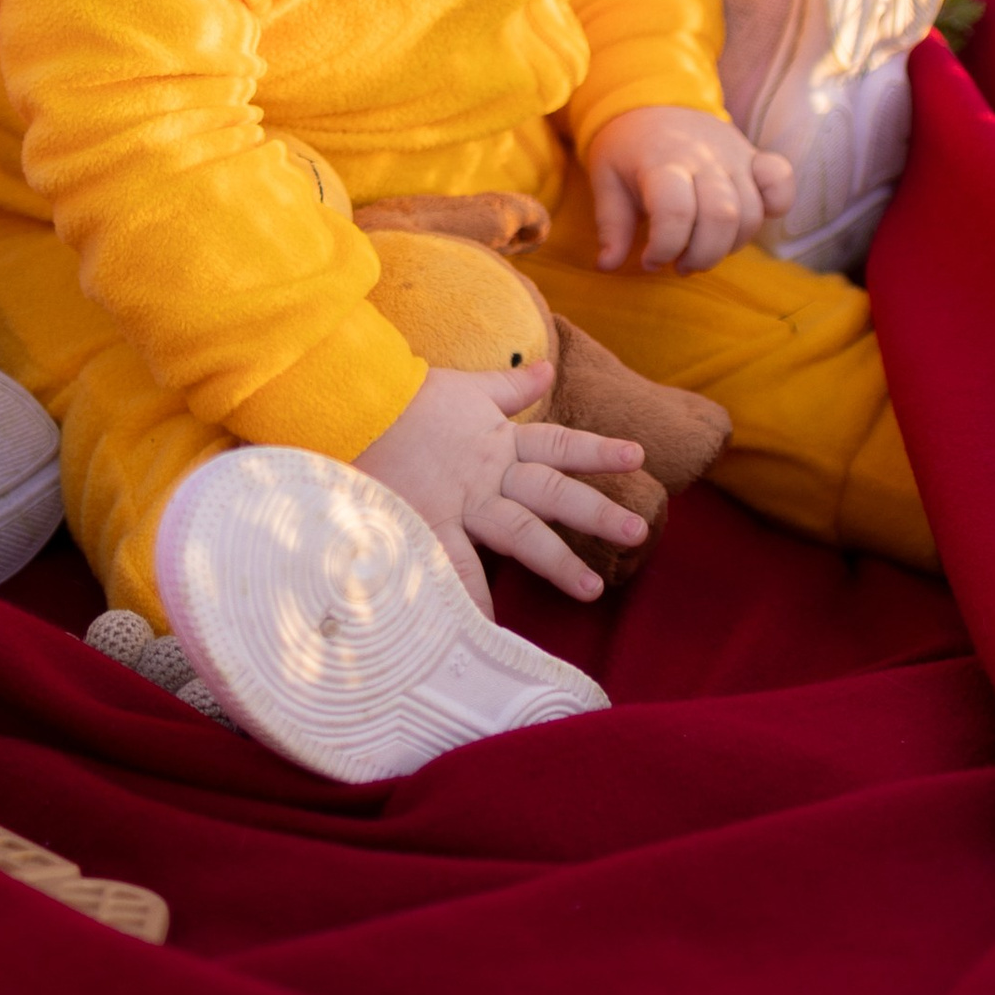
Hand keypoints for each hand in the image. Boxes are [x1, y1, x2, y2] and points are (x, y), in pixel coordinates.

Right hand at [356, 360, 647, 612]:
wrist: (355, 407)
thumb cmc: (408, 398)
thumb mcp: (466, 387)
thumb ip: (510, 385)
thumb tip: (547, 369)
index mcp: (500, 441)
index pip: (560, 445)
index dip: (598, 451)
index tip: (638, 457)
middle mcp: (490, 474)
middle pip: (552, 494)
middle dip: (595, 513)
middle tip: (638, 532)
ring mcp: (462, 503)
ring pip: (520, 533)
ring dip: (557, 562)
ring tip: (592, 590)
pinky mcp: (430, 524)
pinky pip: (456, 564)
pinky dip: (473, 594)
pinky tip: (494, 625)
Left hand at [589, 105, 791, 276]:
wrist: (652, 100)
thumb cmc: (627, 148)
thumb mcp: (605, 180)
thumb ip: (611, 225)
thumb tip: (606, 266)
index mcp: (662, 160)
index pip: (675, 210)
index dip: (664, 247)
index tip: (648, 261)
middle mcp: (703, 156)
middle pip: (722, 216)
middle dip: (702, 255)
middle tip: (679, 265)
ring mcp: (733, 156)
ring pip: (750, 212)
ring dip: (729, 245)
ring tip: (701, 252)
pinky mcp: (753, 158)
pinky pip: (781, 180)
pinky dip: (776, 205)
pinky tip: (743, 223)